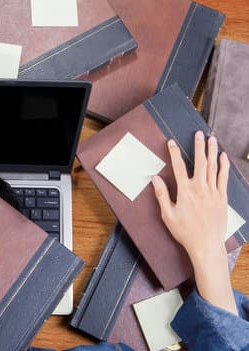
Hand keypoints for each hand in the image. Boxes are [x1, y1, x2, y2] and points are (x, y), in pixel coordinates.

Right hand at [151, 130, 236, 314]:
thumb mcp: (167, 215)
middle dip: (198, 146)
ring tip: (212, 139)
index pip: (179, 167)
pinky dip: (223, 166)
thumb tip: (155, 178)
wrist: (206, 245)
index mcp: (185, 191)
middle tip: (198, 134)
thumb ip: (161, 194)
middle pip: (200, 162)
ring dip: (212, 152)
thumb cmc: (184, 231)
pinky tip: (223, 158)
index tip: (171, 142)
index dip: (174, 153)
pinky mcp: (222, 198)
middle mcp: (200, 188)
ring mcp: (213, 192)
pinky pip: (223, 178)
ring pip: (213, 167)